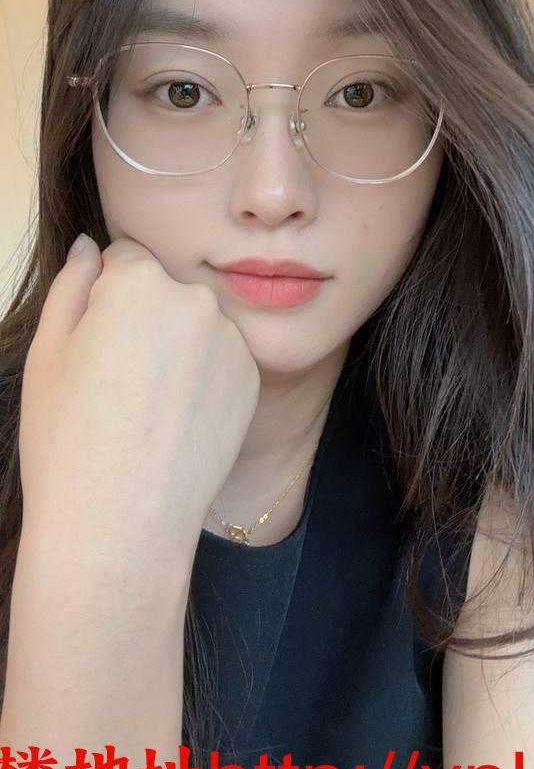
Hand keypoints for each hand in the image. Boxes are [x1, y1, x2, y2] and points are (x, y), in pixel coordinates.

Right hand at [18, 236, 260, 573]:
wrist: (122, 522)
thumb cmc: (69, 438)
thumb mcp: (48, 351)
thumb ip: (73, 283)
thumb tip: (90, 245)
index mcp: (140, 281)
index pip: (124, 258)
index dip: (104, 297)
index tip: (95, 342)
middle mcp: (195, 299)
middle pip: (164, 289)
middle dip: (144, 316)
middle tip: (117, 379)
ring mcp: (230, 339)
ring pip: (195, 323)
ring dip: (177, 344)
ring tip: (146, 405)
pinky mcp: (250, 378)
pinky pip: (220, 357)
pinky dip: (202, 377)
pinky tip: (175, 421)